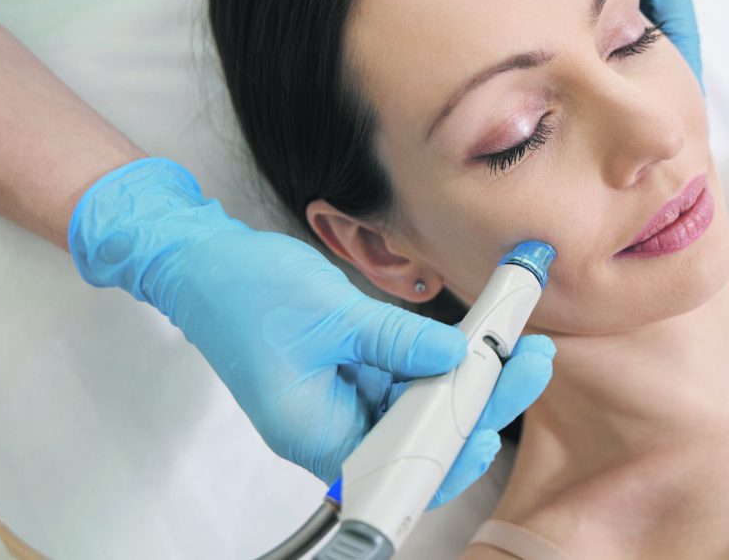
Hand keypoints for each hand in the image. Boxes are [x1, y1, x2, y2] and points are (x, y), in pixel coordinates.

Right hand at [67, 158, 554, 503]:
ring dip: (465, 381)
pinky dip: (437, 364)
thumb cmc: (244, 291)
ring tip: (514, 343)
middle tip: (529, 362)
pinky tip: (474, 340)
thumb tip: (457, 356)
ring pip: (419, 412)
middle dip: (478, 406)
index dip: (454, 446)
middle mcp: (332, 431)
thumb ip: (397, 340)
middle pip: (420, 443)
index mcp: (316, 434)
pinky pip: (404, 382)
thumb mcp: (330, 314)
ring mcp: (342, 405)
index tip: (497, 410)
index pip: (400, 467)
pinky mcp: (349, 377)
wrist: (200, 262)